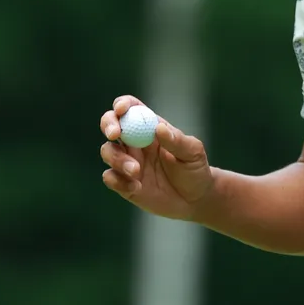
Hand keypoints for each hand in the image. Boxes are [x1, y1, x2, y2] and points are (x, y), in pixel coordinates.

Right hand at [100, 95, 213, 219]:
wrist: (195, 200)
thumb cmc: (195, 169)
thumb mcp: (193, 153)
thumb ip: (177, 141)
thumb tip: (159, 128)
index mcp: (150, 127)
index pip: (131, 108)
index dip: (123, 105)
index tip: (122, 110)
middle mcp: (135, 142)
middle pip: (111, 124)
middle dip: (108, 125)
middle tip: (115, 134)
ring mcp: (127, 162)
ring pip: (108, 151)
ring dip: (117, 159)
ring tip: (136, 171)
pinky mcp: (124, 183)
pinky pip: (110, 177)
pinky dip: (118, 181)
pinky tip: (136, 188)